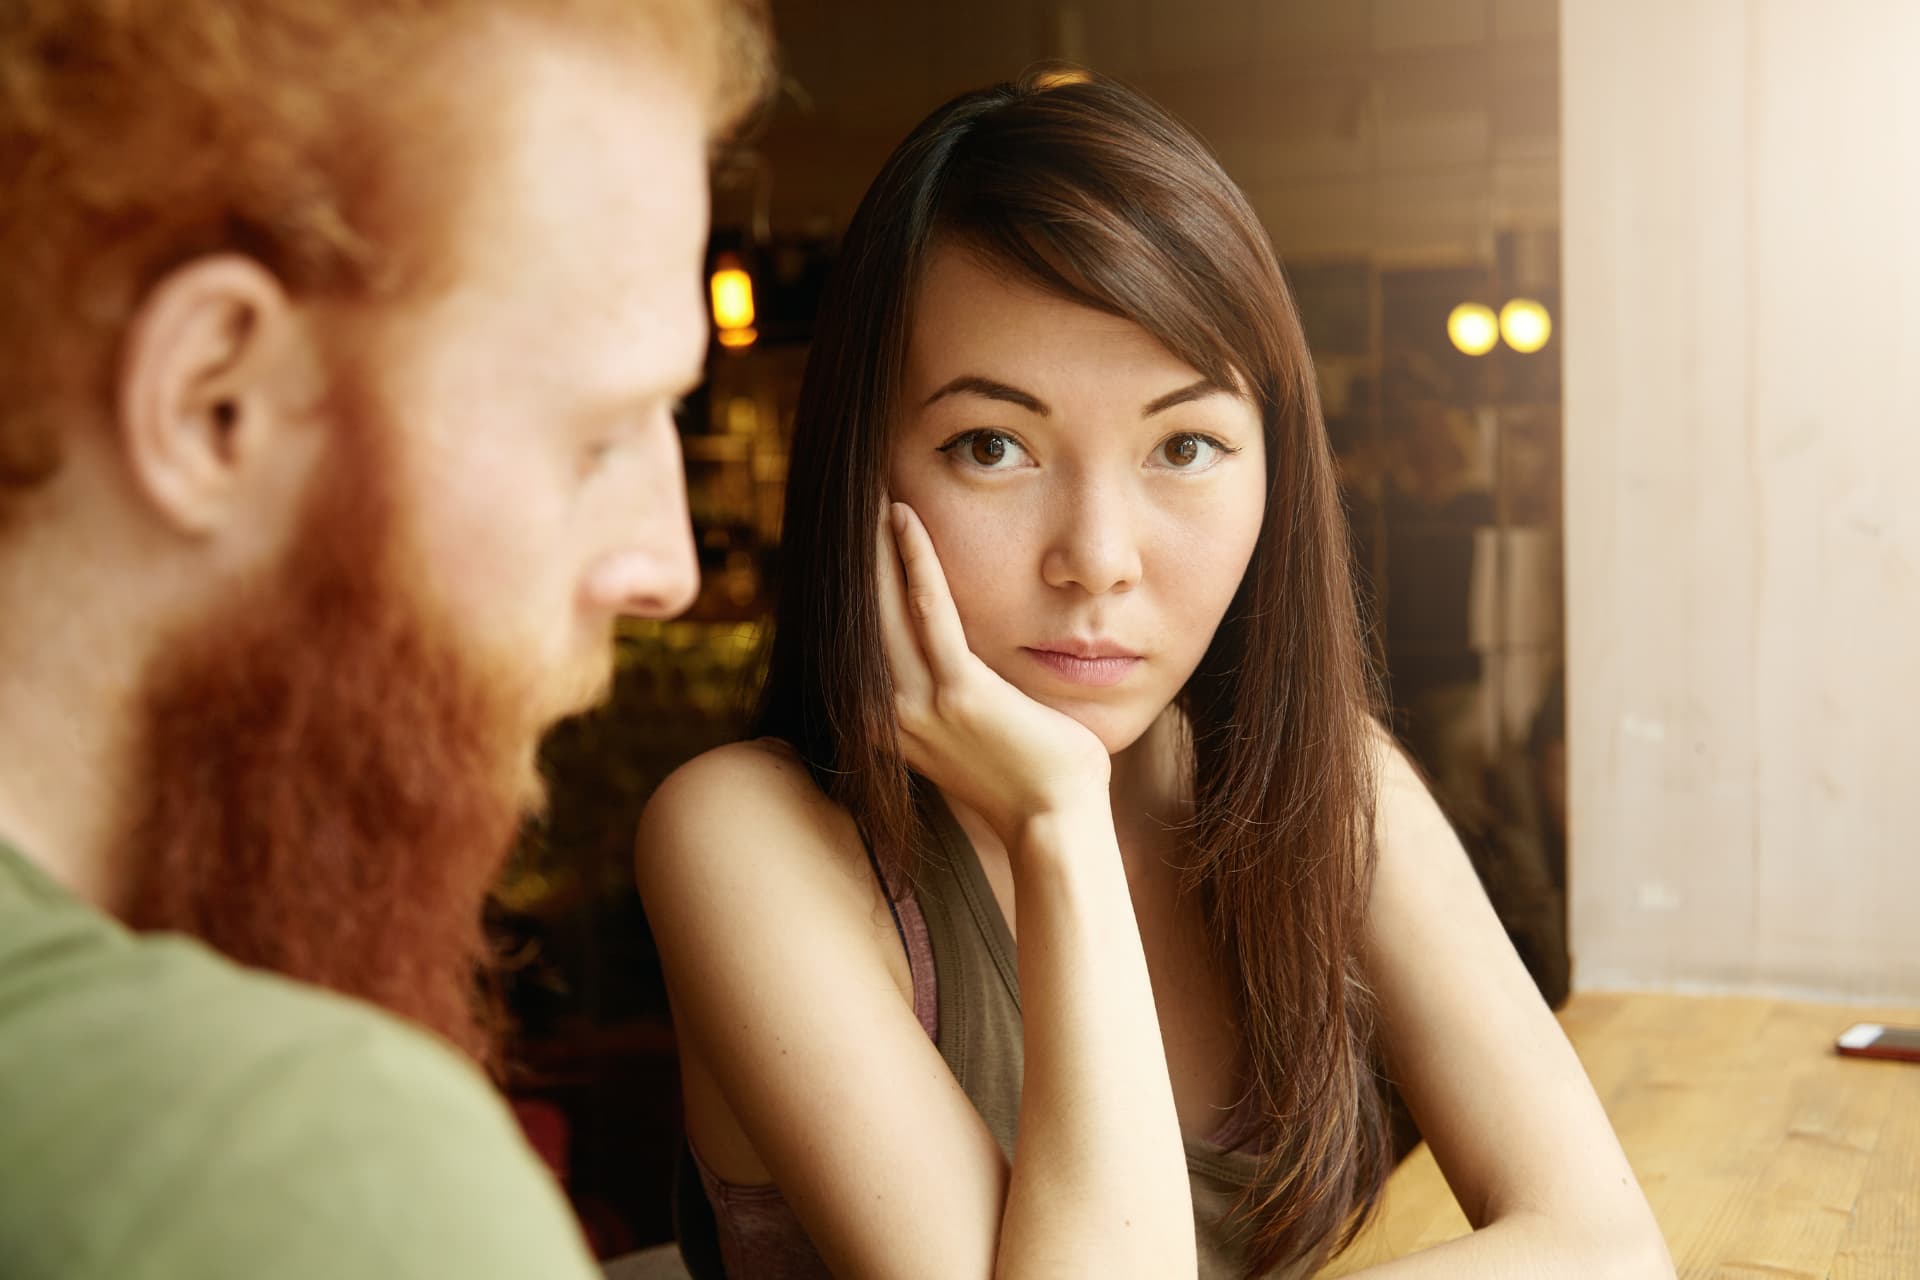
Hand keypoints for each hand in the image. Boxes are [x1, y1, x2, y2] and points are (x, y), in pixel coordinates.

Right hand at [878, 500, 1111, 845]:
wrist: (1053, 822)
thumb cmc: (1025, 777)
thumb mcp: (965, 732)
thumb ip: (944, 689)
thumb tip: (943, 648)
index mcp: (886, 721)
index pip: (858, 636)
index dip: (851, 581)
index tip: (850, 534)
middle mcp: (887, 712)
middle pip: (858, 613)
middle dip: (853, 553)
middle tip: (853, 497)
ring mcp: (917, 705)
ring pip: (883, 605)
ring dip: (874, 545)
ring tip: (870, 495)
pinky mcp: (959, 693)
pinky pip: (929, 611)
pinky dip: (915, 561)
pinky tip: (904, 519)